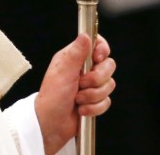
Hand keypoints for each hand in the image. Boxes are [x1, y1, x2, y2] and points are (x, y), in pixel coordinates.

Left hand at [35, 34, 115, 154]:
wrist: (51, 125)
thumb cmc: (51, 99)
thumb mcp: (63, 72)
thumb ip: (76, 53)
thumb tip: (85, 35)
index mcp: (74, 58)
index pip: (97, 44)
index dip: (102, 50)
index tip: (97, 59)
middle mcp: (83, 70)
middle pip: (108, 65)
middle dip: (96, 79)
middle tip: (81, 84)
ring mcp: (89, 85)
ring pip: (109, 85)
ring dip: (93, 96)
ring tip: (77, 99)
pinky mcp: (94, 100)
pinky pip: (107, 101)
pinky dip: (94, 108)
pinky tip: (81, 109)